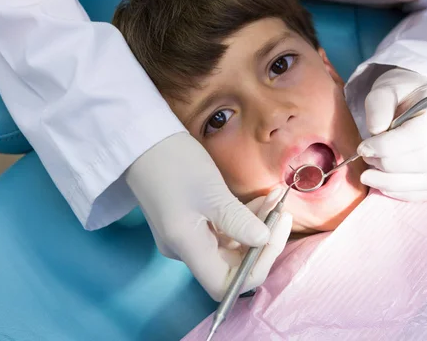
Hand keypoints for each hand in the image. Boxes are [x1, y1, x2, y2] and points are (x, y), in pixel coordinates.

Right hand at [125, 132, 291, 300]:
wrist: (144, 142)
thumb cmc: (173, 164)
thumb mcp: (211, 192)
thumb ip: (238, 221)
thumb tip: (264, 241)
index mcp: (187, 248)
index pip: (225, 285)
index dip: (255, 268)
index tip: (274, 235)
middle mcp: (187, 249)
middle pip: (233, 264)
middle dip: (263, 241)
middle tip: (282, 211)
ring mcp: (190, 235)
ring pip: (233, 244)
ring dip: (258, 226)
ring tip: (276, 199)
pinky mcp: (193, 221)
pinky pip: (226, 229)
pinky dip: (246, 218)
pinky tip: (262, 199)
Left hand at [357, 68, 426, 200]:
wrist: (420, 107)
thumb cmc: (401, 96)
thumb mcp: (386, 89)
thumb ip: (378, 104)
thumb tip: (376, 130)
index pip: (418, 137)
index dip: (386, 147)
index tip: (363, 147)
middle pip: (420, 162)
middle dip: (383, 162)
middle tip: (366, 153)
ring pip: (421, 182)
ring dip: (386, 180)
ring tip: (370, 169)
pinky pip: (423, 194)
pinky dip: (398, 192)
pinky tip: (383, 181)